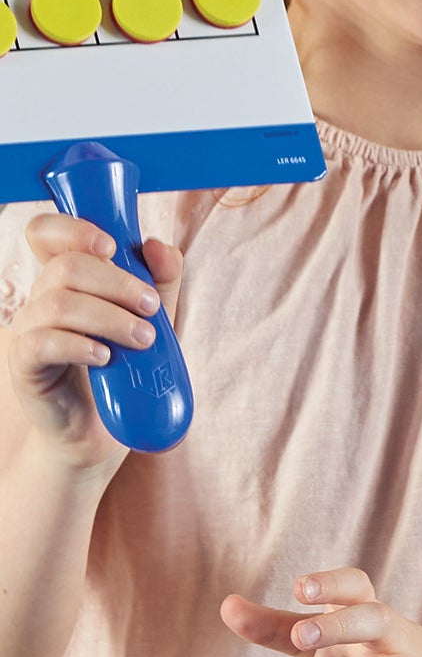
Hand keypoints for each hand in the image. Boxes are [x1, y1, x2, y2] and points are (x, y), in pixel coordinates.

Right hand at [4, 215, 181, 475]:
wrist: (103, 427)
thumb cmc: (126, 363)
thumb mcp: (153, 315)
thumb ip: (160, 278)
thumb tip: (157, 245)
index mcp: (68, 276)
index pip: (47, 233)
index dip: (74, 228)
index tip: (113, 246)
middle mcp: (42, 296)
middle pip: (66, 265)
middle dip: (118, 283)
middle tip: (150, 309)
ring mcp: (29, 329)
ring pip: (59, 301)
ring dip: (110, 317)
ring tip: (143, 339)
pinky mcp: (25, 364)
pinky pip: (42, 341)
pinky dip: (80, 344)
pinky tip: (105, 357)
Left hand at [221, 567, 421, 656]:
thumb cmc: (369, 652)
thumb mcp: (326, 639)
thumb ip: (277, 626)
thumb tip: (226, 606)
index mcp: (368, 614)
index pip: (357, 587)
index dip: (331, 584)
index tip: (300, 587)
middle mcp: (392, 639)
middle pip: (376, 619)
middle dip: (341, 624)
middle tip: (303, 635)